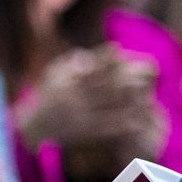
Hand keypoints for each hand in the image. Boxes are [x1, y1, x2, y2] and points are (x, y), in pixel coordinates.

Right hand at [22, 46, 165, 150]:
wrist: (33, 127)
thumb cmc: (49, 94)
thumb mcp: (54, 74)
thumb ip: (72, 63)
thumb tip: (86, 57)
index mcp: (67, 80)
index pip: (87, 67)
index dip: (103, 58)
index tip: (119, 50)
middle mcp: (73, 97)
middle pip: (103, 86)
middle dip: (125, 81)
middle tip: (147, 76)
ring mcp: (79, 115)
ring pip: (108, 107)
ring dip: (130, 103)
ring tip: (149, 98)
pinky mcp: (83, 131)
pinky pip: (106, 128)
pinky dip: (123, 124)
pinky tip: (139, 121)